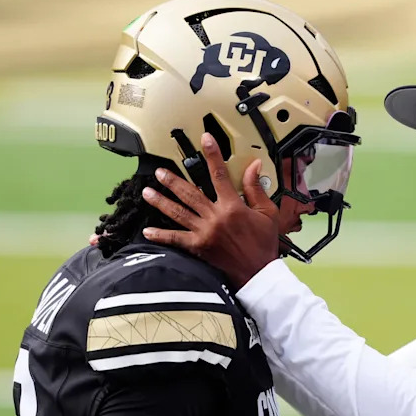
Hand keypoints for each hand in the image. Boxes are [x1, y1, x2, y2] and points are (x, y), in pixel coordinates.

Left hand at [141, 133, 279, 288]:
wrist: (258, 274)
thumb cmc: (264, 246)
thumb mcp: (268, 214)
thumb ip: (256, 189)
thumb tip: (254, 167)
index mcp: (233, 207)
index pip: (220, 174)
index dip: (212, 155)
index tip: (205, 140)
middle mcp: (215, 217)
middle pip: (190, 193)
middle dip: (173, 180)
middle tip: (160, 171)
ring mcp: (204, 233)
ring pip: (178, 212)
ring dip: (161, 201)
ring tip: (148, 191)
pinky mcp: (198, 247)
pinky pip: (176, 239)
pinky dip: (161, 235)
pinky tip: (148, 230)